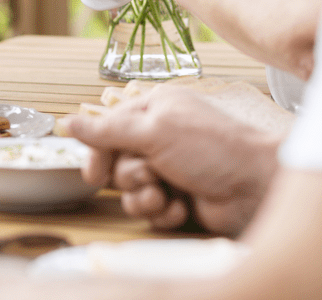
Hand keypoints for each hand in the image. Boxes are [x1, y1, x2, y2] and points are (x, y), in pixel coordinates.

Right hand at [67, 86, 280, 235]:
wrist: (256, 186)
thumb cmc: (212, 148)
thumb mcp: (155, 131)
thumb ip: (107, 130)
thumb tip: (66, 122)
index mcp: (154, 110)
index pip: (108, 129)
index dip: (99, 152)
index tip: (95, 172)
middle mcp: (159, 138)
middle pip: (115, 162)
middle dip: (129, 176)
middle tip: (147, 177)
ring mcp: (169, 169)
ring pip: (130, 190)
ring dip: (144, 197)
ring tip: (165, 194)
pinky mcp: (177, 198)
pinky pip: (150, 210)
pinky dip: (163, 211)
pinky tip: (182, 206)